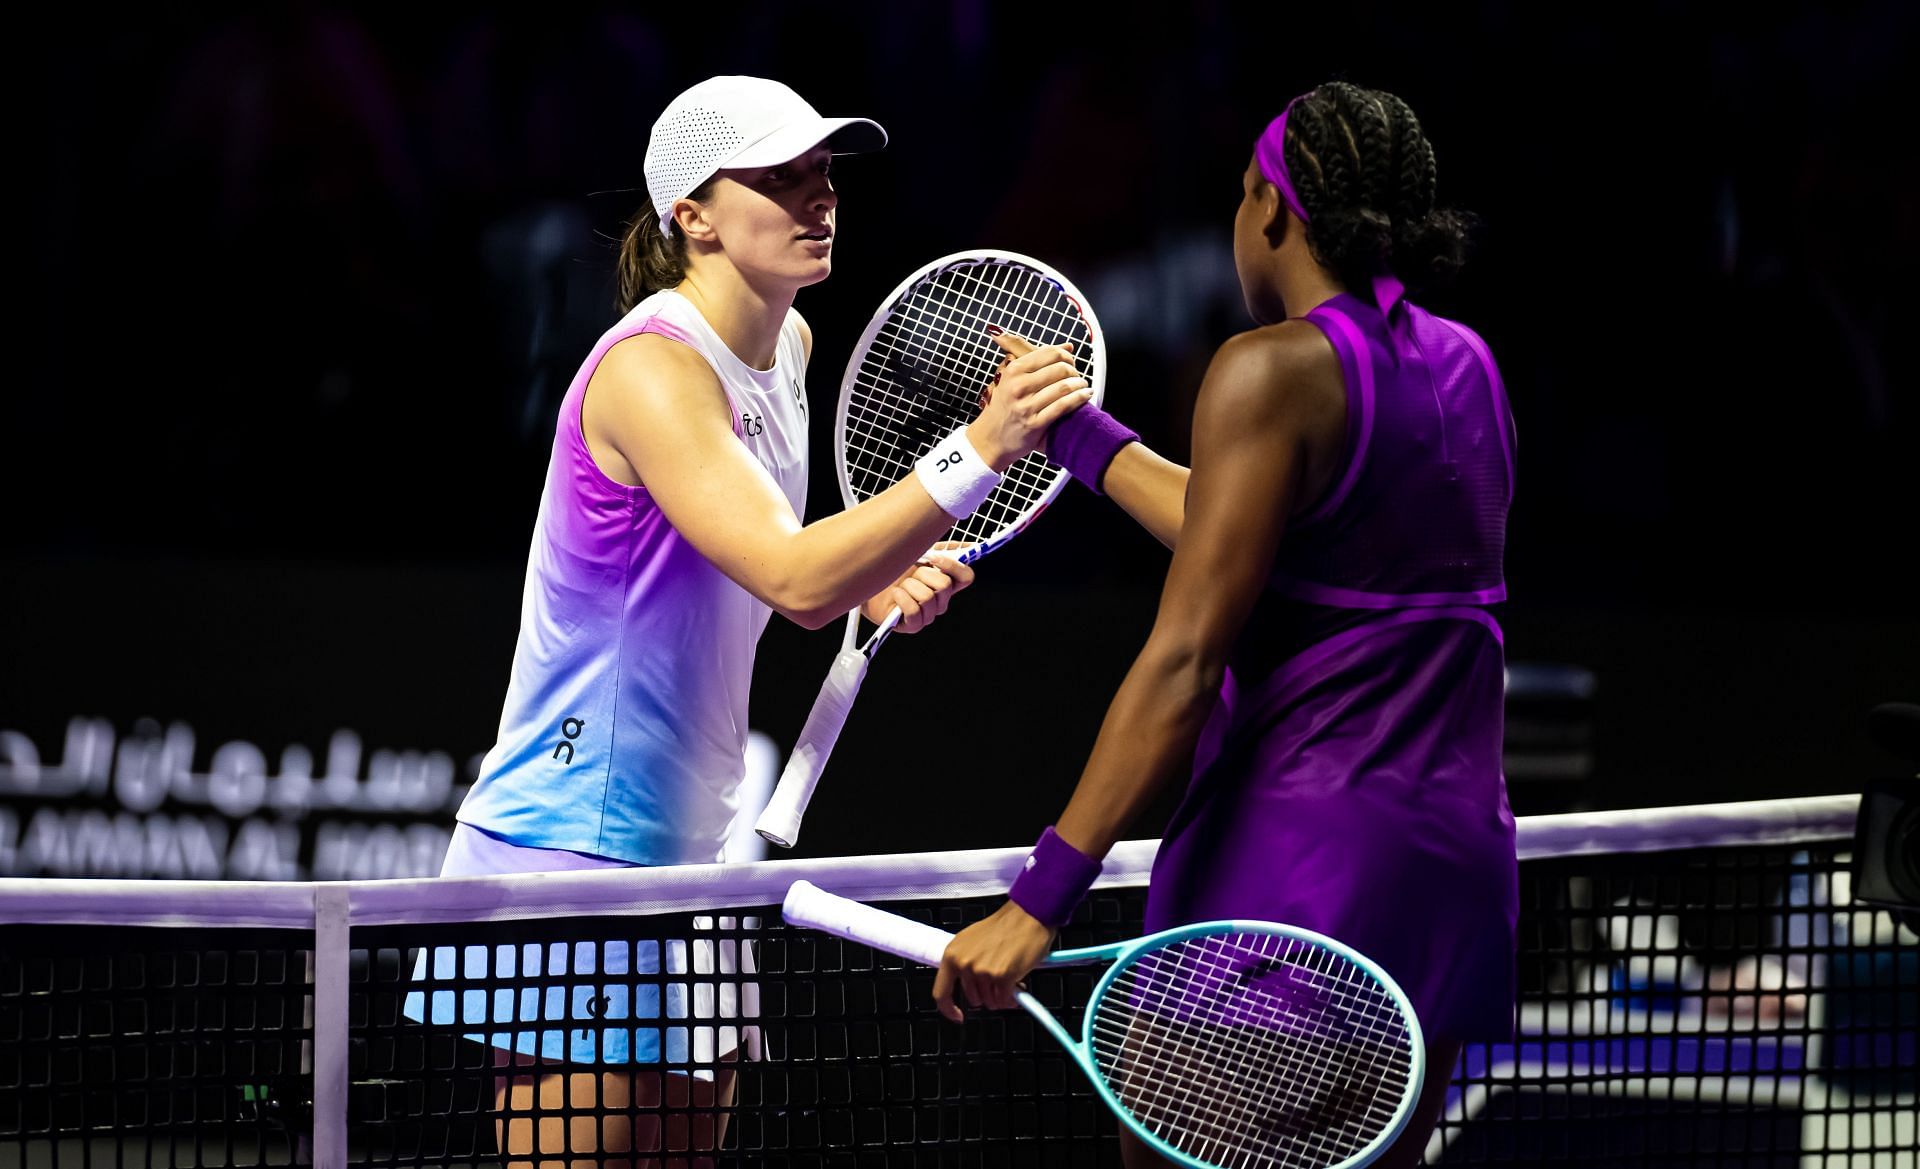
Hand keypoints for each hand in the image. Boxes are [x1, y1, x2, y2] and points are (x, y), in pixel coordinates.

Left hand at [861, 545, 974, 632]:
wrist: (870, 583)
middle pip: (945, 585)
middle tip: (910, 573)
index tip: (935, 558)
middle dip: (923, 574)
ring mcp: (928, 614)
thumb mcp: (919, 554)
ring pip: (928, 597)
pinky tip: (896, 594)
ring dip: (910, 586)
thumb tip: (965, 545)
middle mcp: (940, 601)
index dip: (954, 566)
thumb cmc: (894, 571)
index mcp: (946, 583)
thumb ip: (943, 549)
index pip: (966, 577)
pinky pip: (915, 611)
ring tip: (901, 585)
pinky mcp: (914, 625)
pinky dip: (902, 599)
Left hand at [932, 899, 1055, 1020]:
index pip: (941, 992)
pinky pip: (1004, 1000)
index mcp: (952, 954)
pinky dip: (1012, 996)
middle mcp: (964, 964)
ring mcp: (982, 971)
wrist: (1028, 915)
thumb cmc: (1004, 926)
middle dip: (987, 994)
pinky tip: (1018, 983)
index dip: (948, 1009)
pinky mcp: (1001, 977)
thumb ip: (965, 963)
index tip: (957, 1015)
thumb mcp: (972, 941)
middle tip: (999, 981)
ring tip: (1010, 977)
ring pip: (990, 1002)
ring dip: (1001, 995)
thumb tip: (969, 986)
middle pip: (973, 999)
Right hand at [965, 332, 1090, 470]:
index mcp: (1013, 370)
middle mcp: (1018, 386)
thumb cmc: (1004, 406)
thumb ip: (1038, 359)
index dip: (1066, 356)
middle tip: (1077, 376)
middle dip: (1074, 371)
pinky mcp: (1035, 423)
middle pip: (1059, 368)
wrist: (990, 438)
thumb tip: (1068, 346)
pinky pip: (1063, 406)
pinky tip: (1085, 395)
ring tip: (1084, 386)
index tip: (1071, 362)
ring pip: (1064, 387)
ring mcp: (1026, 405)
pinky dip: (1079, 398)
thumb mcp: (1012, 377)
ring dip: (1080, 384)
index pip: (1049, 353)